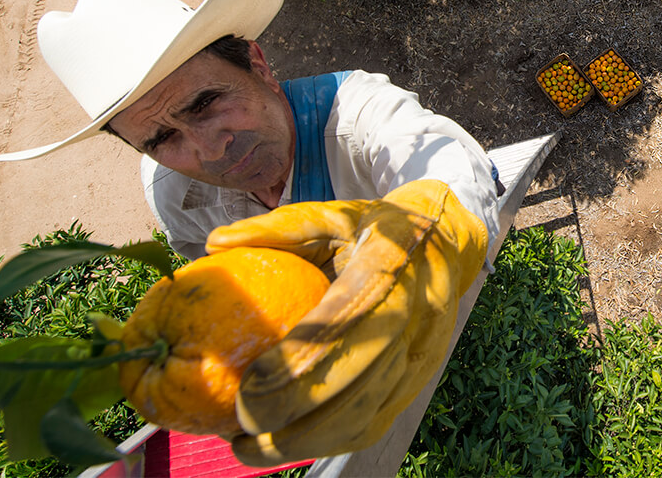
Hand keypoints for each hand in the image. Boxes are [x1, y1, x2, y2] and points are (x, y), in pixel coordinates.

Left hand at [205, 179, 488, 465]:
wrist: (445, 242)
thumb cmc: (376, 228)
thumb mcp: (332, 213)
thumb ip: (278, 228)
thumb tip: (215, 243)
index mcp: (392, 266)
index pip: (349, 323)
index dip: (301, 363)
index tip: (248, 388)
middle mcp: (417, 316)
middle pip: (360, 382)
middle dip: (297, 414)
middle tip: (239, 429)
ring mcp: (423, 356)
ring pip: (367, 415)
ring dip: (306, 441)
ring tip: (248, 448)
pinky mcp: (418, 382)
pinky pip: (373, 424)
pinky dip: (326, 442)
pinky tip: (283, 445)